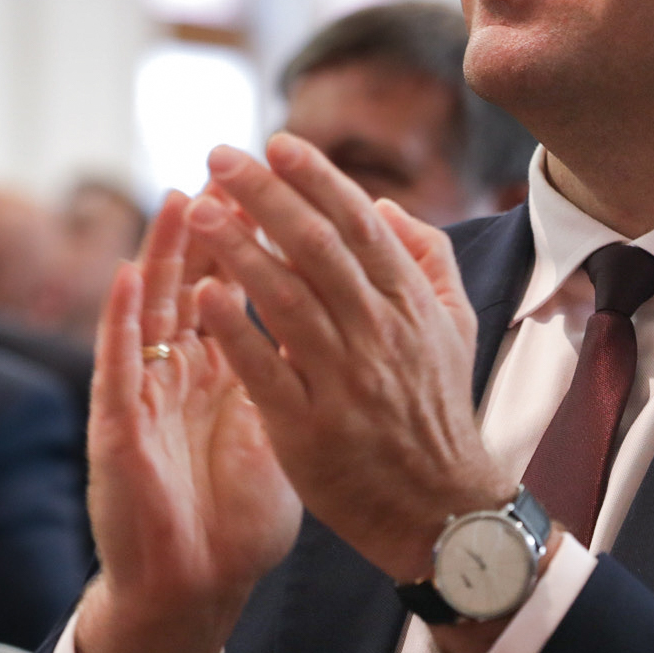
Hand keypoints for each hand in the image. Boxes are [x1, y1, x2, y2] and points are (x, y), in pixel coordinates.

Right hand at [74, 192, 300, 652]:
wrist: (192, 587)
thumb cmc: (233, 515)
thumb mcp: (280, 432)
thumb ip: (295, 375)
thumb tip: (336, 323)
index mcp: (219, 371)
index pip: (237, 288)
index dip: (258, 241)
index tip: (283, 191)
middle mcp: (178, 373)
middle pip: (193, 282)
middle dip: (213, 226)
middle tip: (228, 170)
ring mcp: (144, 396)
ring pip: (150, 310)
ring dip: (163, 253)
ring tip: (180, 198)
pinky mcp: (117, 430)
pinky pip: (117, 367)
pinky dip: (120, 319)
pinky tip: (128, 278)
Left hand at [189, 134, 516, 584]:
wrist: (443, 510)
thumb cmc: (439, 411)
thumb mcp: (455, 326)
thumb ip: (426, 258)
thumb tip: (383, 205)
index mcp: (409, 304)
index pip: (359, 223)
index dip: (317, 177)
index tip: (277, 142)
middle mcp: (378, 333)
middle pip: (316, 246)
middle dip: (264, 194)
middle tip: (219, 156)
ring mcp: (344, 381)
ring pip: (286, 298)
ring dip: (239, 248)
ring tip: (198, 209)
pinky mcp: (309, 429)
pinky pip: (266, 371)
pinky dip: (235, 330)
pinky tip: (203, 294)